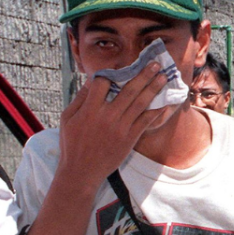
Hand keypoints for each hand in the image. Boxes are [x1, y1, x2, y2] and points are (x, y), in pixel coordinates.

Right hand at [57, 63, 171, 192]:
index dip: (111, 74)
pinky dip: (156, 111)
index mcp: (89, 109)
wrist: (82, 170)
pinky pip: (146, 121)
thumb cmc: (72, 144)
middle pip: (128, 90)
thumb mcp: (68, 119)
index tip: (121, 68)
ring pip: (140, 103)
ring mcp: (120, 127)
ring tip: (163, 77)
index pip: (103, 84)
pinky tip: (165, 103)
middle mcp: (107, 116)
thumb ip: (80, 100)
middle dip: (143, 75)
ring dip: (153, 89)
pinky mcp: (130, 138)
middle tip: (155, 64)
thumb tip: (91, 82)